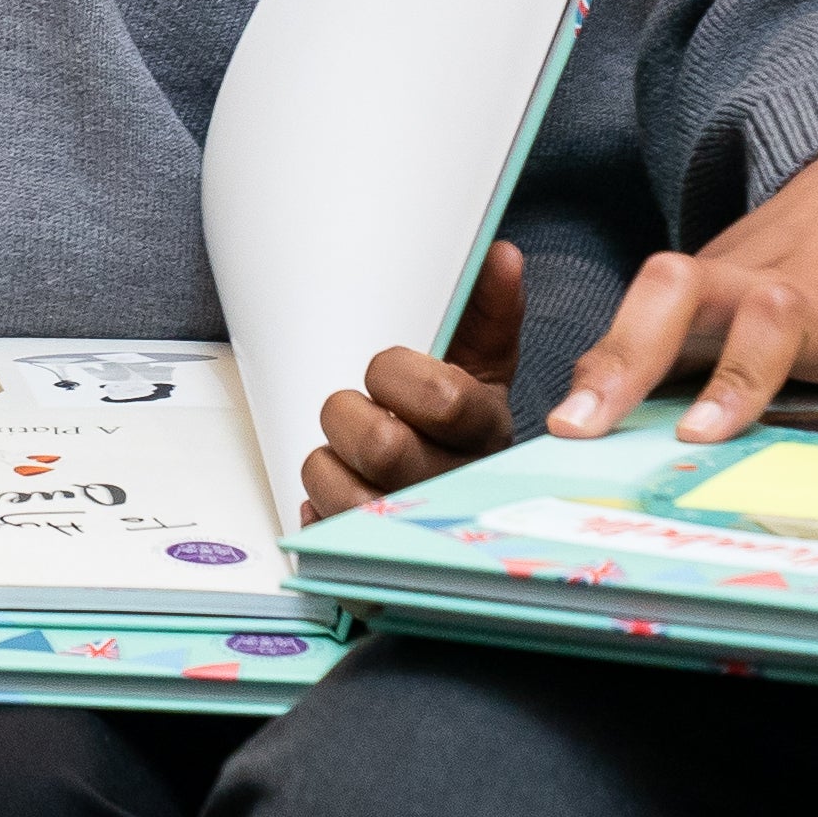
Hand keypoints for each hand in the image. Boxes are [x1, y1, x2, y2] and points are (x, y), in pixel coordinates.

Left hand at [302, 242, 528, 521]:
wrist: (459, 500)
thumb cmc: (459, 428)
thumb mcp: (480, 367)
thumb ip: (487, 311)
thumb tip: (499, 256)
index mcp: (485, 433)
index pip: (444, 399)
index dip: (398, 374)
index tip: (385, 370)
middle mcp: (455, 486)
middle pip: (383, 446)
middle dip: (349, 415)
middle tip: (353, 409)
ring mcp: (416, 530)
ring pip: (344, 493)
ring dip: (327, 464)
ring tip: (343, 454)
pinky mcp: (376, 560)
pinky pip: (324, 532)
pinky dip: (318, 506)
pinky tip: (339, 491)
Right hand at [547, 136, 817, 445]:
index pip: (775, 320)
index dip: (737, 373)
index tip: (702, 432)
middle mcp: (763, 276)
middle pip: (679, 290)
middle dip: (628, 355)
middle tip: (585, 423)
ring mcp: (722, 270)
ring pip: (647, 294)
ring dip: (604, 355)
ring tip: (567, 421)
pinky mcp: (699, 278)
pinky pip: (643, 311)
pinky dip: (607, 352)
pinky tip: (583, 404)